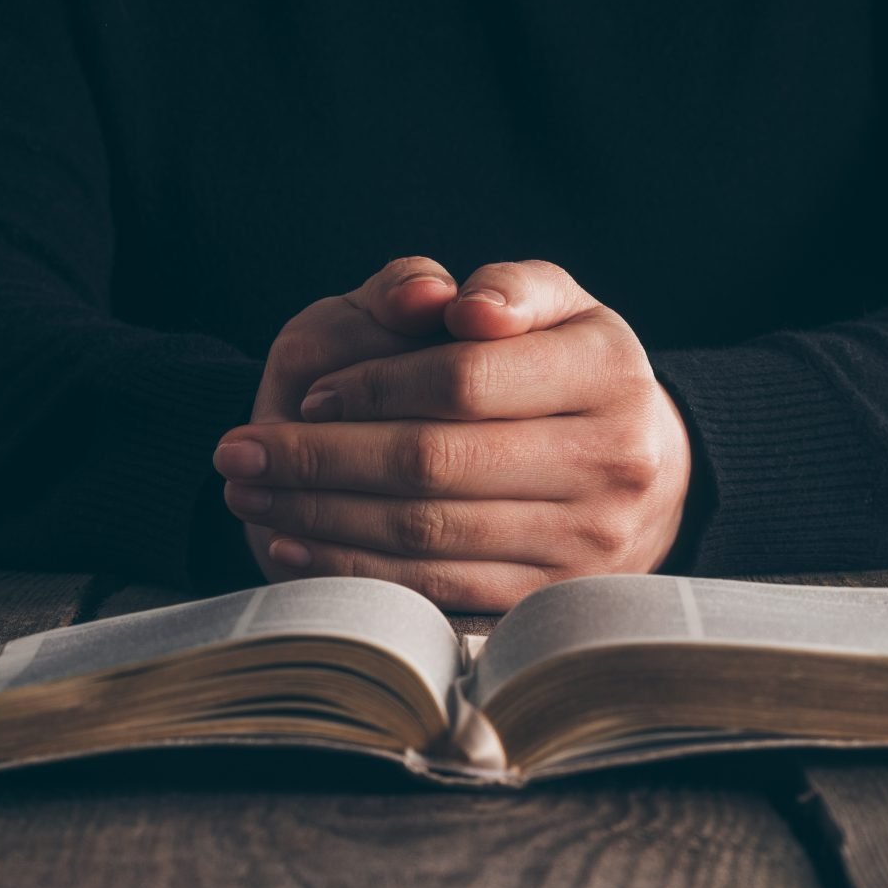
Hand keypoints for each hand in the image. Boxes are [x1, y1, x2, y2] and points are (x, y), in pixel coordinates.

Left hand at [213, 260, 693, 611]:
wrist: (651, 476)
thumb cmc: (568, 371)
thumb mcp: (554, 304)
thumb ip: (504, 285)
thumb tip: (452, 303)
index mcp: (610, 370)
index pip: (464, 379)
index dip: (372, 386)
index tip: (306, 393)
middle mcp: (613, 461)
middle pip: (436, 463)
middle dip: (321, 458)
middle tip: (236, 451)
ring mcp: (587, 542)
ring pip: (427, 534)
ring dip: (320, 516)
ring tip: (249, 492)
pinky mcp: (551, 602)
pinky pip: (436, 592)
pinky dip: (356, 571)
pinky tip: (295, 543)